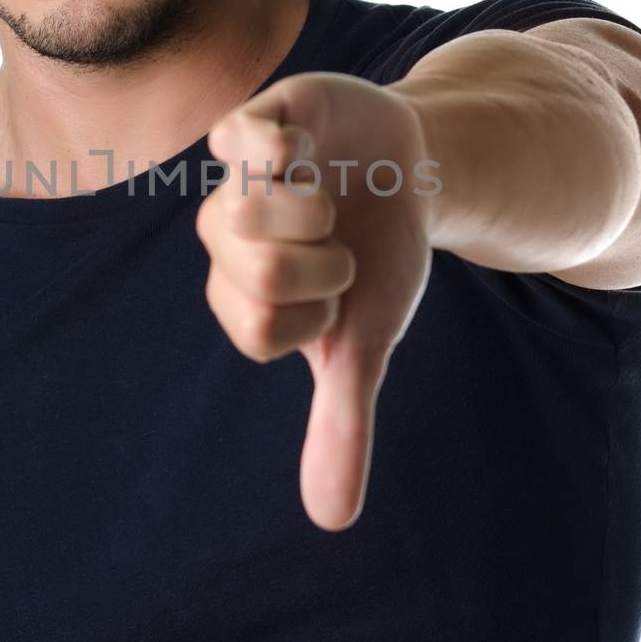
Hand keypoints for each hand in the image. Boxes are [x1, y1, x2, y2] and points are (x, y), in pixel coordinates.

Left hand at [197, 72, 434, 531]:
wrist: (413, 171)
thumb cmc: (378, 258)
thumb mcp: (364, 343)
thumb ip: (341, 422)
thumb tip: (332, 522)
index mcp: (243, 294)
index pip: (256, 329)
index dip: (315, 314)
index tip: (335, 297)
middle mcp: (227, 236)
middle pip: (251, 271)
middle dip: (321, 266)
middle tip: (336, 246)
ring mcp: (238, 176)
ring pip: (244, 213)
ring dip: (312, 215)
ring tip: (324, 199)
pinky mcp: (259, 120)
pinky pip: (240, 137)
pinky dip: (284, 155)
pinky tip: (308, 154)